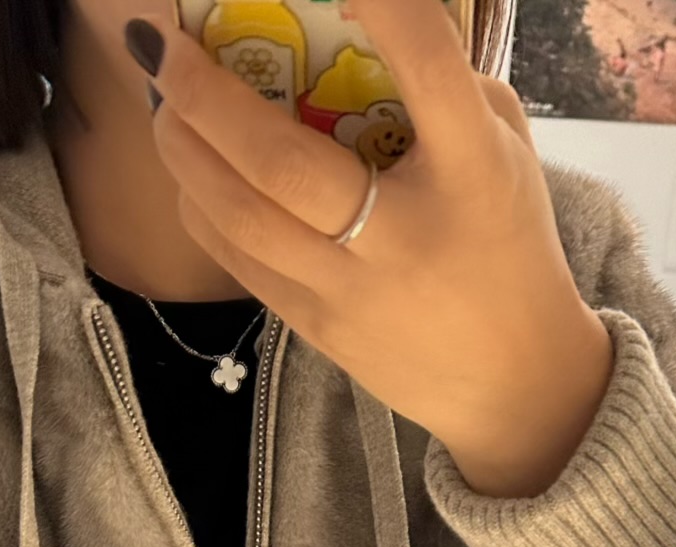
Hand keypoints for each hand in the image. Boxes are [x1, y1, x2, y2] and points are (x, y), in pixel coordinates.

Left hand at [136, 0, 614, 492]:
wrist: (511, 381)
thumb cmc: (507, 246)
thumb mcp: (505, 155)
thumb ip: (450, 88)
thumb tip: (358, 25)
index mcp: (471, 173)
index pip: (426, 70)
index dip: (384, 6)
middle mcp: (403, 234)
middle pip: (282, 162)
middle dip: (206, 97)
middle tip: (164, 48)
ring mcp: (352, 290)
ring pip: (240, 218)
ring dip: (184, 153)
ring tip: (163, 105)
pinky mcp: (318, 329)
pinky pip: (239, 260)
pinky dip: (202, 206)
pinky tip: (190, 169)